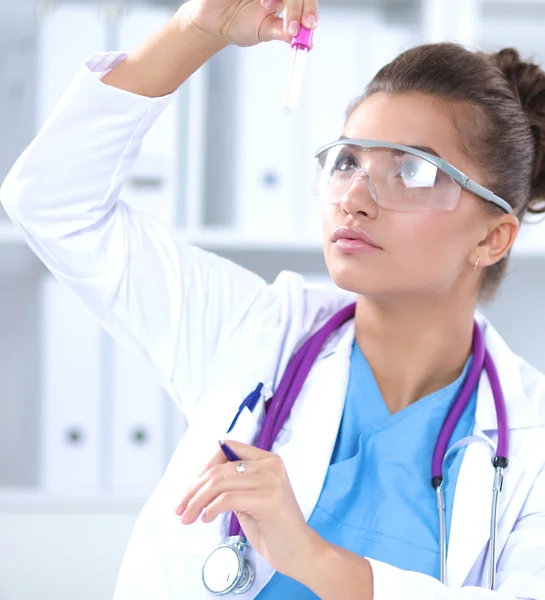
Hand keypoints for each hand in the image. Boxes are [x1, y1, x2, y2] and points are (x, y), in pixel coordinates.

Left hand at [175, 440, 323, 577]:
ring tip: (188, 517)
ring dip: (197, 501)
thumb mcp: (250, 498)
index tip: (191, 488)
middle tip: (180, 508)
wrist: (300, 552)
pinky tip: (206, 519)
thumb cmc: (273, 528)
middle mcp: (270, 465)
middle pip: (219, 468)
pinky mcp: (267, 499)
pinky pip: (227, 498)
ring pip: (220, 482)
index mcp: (267, 459)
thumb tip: (200, 481)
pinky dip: (211, 509)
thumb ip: (233, 484)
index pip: (228, 448)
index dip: (205, 466)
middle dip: (194, 489)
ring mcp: (271, 480)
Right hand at [177, 0, 318, 47]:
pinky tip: (263, 1)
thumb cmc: (240, 25)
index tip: (309, 26)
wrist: (214, 25)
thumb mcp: (264, 31)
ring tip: (268, 8)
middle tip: (292, 26)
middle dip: (299, 6)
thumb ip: (282, 31)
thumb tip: (302, 39)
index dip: (310, 10)